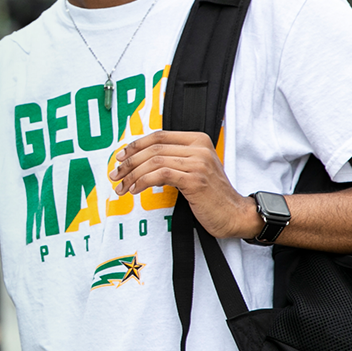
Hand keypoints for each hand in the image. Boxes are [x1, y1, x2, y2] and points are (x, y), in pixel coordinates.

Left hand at [108, 131, 262, 239]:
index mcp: (198, 140)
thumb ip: (174, 159)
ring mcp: (198, 163)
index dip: (135, 145)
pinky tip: (136, 190)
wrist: (235, 214)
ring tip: (122, 186)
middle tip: (115, 174)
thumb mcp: (194, 169)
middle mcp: (199, 148)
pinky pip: (161, 174)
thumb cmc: (212, 196)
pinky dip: (144, 181)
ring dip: (133, 174)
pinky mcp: (195, 180)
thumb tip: (140, 159)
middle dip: (129, 161)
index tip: (120, 157)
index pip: (158, 136)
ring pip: (154, 160)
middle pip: (154, 147)